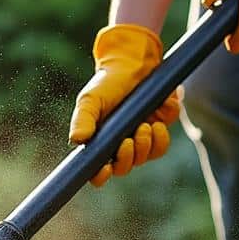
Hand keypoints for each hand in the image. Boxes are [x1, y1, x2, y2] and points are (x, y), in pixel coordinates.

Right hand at [68, 23, 177, 186]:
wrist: (134, 63)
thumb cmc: (108, 82)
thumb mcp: (91, 99)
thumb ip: (83, 119)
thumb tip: (76, 140)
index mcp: (99, 141)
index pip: (97, 170)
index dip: (100, 176)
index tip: (104, 169)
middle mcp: (119, 144)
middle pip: (124, 168)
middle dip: (128, 158)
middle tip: (129, 139)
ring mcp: (140, 139)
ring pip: (145, 158)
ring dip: (146, 146)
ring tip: (145, 125)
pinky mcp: (158, 130)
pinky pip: (162, 144)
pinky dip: (162, 134)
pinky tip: (157, 118)